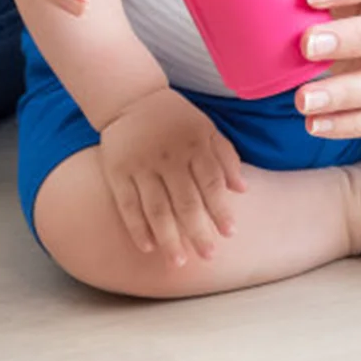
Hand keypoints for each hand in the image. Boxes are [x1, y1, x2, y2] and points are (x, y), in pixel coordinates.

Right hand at [97, 87, 246, 266]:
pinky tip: (149, 247)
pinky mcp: (117, 173)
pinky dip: (137, 228)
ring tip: (179, 262)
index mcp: (194, 145)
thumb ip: (226, 157)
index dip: (221, 210)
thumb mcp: (207, 128)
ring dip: (169, 238)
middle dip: (198, 232)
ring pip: (156, 209)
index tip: (230, 233)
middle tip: (209, 256)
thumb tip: (243, 190)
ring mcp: (141, 167)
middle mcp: (168, 158)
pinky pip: (127, 206)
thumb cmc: (176, 118)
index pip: (211, 183)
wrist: (130, 98)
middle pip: (185, 202)